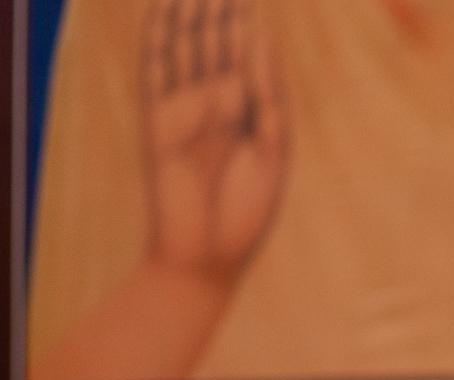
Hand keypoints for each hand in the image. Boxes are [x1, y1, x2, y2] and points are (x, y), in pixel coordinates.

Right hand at [140, 0, 289, 283]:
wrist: (205, 256)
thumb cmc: (245, 217)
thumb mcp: (272, 156)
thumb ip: (269, 106)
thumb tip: (262, 55)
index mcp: (249, 120)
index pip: (252, 65)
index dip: (254, 33)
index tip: (257, 3)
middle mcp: (217, 111)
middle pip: (219, 51)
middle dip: (224, 15)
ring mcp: (186, 112)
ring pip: (188, 53)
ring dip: (193, 19)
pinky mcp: (158, 120)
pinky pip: (157, 72)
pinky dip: (160, 40)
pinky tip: (165, 11)